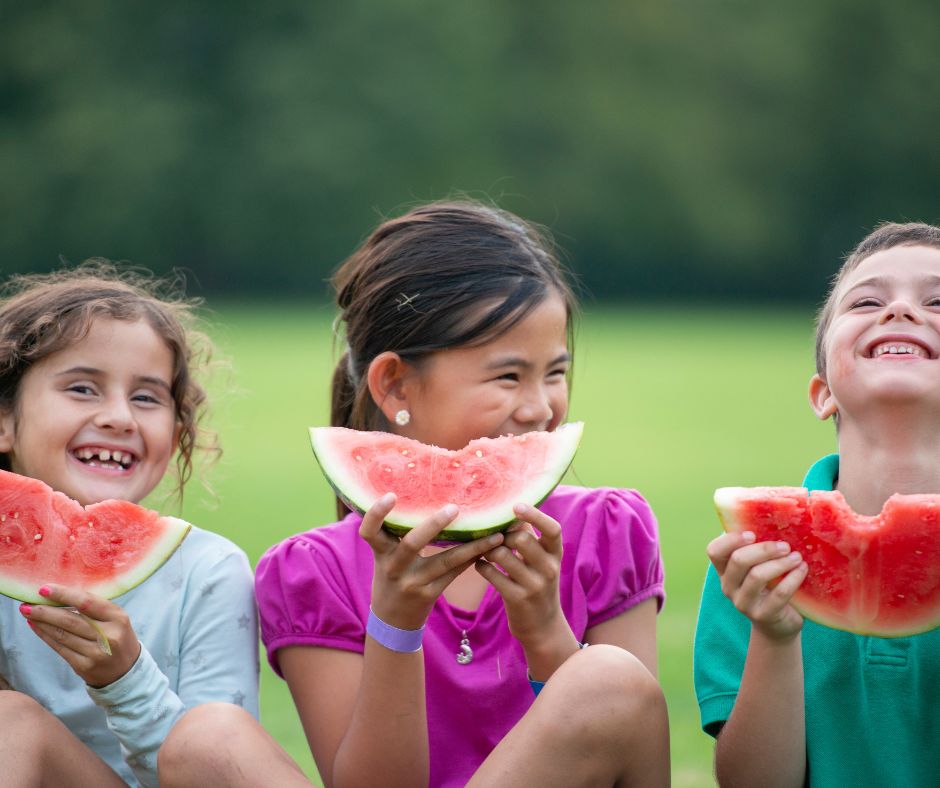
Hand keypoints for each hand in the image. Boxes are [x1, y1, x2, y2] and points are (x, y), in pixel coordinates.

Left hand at [20, 584, 141, 687]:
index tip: (44, 589)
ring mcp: (96, 653)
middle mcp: (108, 635)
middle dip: (46, 611)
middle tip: (27, 604)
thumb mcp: (115, 618)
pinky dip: (46, 636)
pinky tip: (37, 627)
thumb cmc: (117, 636)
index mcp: (118, 617)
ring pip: (63, 635)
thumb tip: (60, 595)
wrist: (127, 670)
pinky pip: (60, 649)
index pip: (87, 603)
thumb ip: (94, 608)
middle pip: (71, 620)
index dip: (64, 595)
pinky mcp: (84, 666)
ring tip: (28, 613)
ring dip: (42, 623)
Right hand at [360, 493, 503, 629]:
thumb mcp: (385, 556)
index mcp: (381, 552)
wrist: (392, 621)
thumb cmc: (391, 577)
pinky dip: (472, 558)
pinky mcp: (429, 594)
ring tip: (496, 533)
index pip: (369, 531)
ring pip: (446, 561)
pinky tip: (490, 547)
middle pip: (412, 543)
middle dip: (434, 525)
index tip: (391, 494)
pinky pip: (454, 572)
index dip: (377, 513)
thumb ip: (395, 533)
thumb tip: (423, 494)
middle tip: (454, 508)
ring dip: (473, 546)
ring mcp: (413, 583)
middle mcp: (394, 567)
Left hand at [475, 503, 569, 648]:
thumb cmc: (537, 584)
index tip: (516, 505)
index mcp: (556, 554)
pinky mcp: (518, 599)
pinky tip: (480, 566)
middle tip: (494, 539)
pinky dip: (482, 566)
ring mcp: (535, 585)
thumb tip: (512, 510)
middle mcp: (549, 568)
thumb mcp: (542, 562)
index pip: (553, 529)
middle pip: (522, 538)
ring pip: (503, 555)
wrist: (543, 627)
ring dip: (488, 550)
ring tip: (484, 552)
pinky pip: (492, 574)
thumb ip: (531, 538)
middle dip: (503, 535)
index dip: (535, 515)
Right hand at [707, 531, 807, 640]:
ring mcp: (743, 603)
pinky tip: (802, 570)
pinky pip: (779, 594)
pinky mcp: (763, 615)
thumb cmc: (770, 587)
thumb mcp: (758, 568)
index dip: (730, 540)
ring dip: (780, 563)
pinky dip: (793, 578)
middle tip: (785, 546)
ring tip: (797, 557)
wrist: (778, 624)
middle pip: (738, 560)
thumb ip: (758, 550)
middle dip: (763, 549)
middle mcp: (729, 587)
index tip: (752, 533)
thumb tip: (775, 517)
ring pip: (757, 576)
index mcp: (724, 571)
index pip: (714, 551)